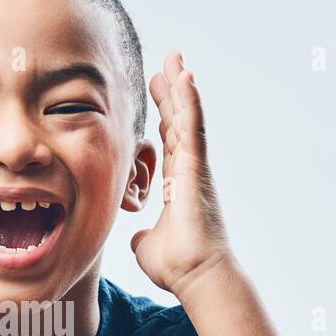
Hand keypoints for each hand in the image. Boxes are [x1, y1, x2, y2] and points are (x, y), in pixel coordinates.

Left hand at [131, 51, 235, 300]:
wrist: (195, 276)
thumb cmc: (178, 266)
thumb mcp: (148, 246)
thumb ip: (143, 236)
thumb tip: (138, 238)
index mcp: (176, 185)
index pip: (169, 141)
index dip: (164, 116)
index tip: (158, 93)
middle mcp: (188, 172)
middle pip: (179, 123)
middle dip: (172, 93)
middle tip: (167, 65)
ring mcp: (194, 167)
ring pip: (187, 118)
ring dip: (180, 88)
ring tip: (175, 59)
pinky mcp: (196, 168)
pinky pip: (193, 127)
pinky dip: (190, 101)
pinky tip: (185, 76)